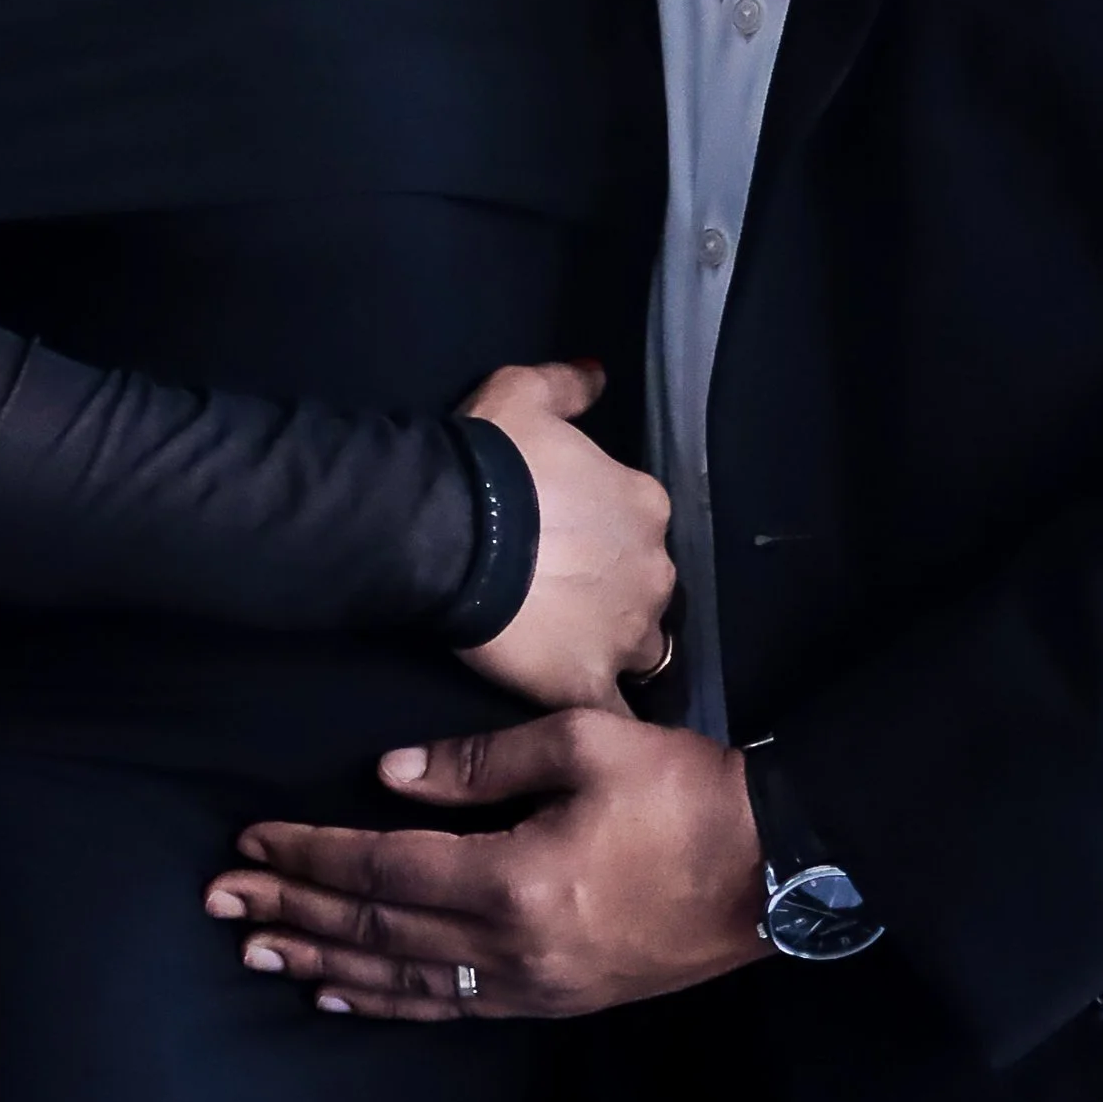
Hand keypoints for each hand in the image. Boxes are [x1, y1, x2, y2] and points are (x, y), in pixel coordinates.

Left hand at [206, 707, 768, 1019]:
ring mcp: (534, 986)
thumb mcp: (585, 743)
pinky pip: (452, 1008)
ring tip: (262, 950)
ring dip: (326, 963)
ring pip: (404, 981)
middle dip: (295, 913)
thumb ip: (481, 760)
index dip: (310, 856)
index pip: (382, 869)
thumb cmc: (685, 793)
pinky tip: (347, 994)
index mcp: (512, 879)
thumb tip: (392, 775)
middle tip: (225, 902)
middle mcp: (511, 949)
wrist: (776, 867)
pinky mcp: (558, 1000)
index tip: (254, 844)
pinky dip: (388, 1000)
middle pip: (377, 930)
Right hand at [454, 362, 675, 710]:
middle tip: (563, 596)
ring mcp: (627, 631)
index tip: (569, 540)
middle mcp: (653, 568)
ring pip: (639, 650)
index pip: (639, 525)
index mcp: (644, 503)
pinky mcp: (590, 682)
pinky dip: (606, 720)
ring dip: (613, 649)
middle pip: (647, 589)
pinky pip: (613, 715)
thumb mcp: (523, 392)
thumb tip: (600, 374)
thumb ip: (569, 386)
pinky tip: (589, 727)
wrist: (449, 529)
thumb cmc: (489, 459)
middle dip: (617, 594)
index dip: (606, 536)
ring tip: (564, 650)